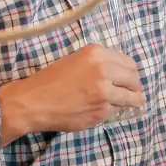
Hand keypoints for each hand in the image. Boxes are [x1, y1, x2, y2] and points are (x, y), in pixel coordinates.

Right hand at [0, 45, 142, 141]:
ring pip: (132, 97)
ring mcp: (105, 92)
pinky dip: (114, 110)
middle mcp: (103, 71)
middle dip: (134, 86)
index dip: (131, 72)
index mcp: (96, 54)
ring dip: (132, 100)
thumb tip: (122, 72)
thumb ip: (100, 63)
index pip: (129, 64)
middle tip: (132, 91)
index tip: (129, 78)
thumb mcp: (76, 60)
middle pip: (134, 80)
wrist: (31, 102)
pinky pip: (117, 110)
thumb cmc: (49, 80)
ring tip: (133, 102)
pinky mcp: (102, 111)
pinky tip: (104, 109)